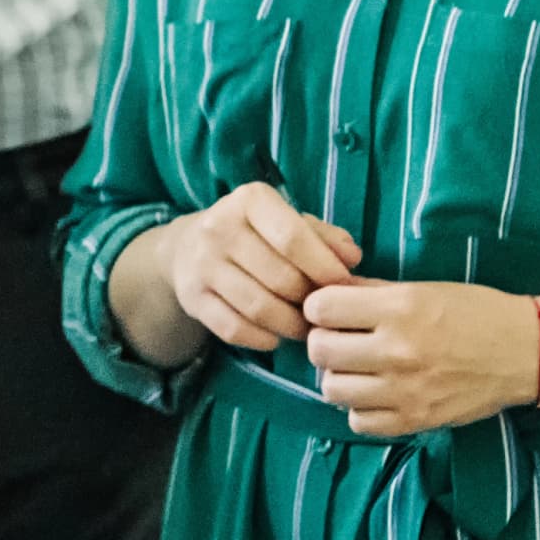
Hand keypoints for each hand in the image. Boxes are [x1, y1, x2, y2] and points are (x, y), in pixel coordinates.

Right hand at [152, 184, 361, 352]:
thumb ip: (324, 237)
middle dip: (310, 302)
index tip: (344, 285)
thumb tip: (352, 258)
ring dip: (291, 325)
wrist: (186, 248)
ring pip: (260, 308)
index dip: (325, 267)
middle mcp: (219, 228)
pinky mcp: (191, 297)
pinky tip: (274, 336)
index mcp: (249, 200)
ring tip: (304, 327)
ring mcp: (201, 264)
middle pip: (281, 278)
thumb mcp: (287, 221)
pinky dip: (262, 339)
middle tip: (324, 312)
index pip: (293, 238)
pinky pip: (234, 329)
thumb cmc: (253, 234)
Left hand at [302, 278, 539, 436]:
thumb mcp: (423, 288)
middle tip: (342, 339)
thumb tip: (324, 293)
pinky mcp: (414, 421)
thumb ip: (372, 291)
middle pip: (319, 350)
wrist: (525, 354)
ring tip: (359, 368)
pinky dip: (361, 408)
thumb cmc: (475, 312)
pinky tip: (377, 393)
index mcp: (400, 308)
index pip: (321, 309)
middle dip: (324, 341)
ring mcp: (405, 391)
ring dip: (339, 376)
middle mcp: (398, 351)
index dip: (320, 307)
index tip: (332, 310)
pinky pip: (358, 422)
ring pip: (332, 389)